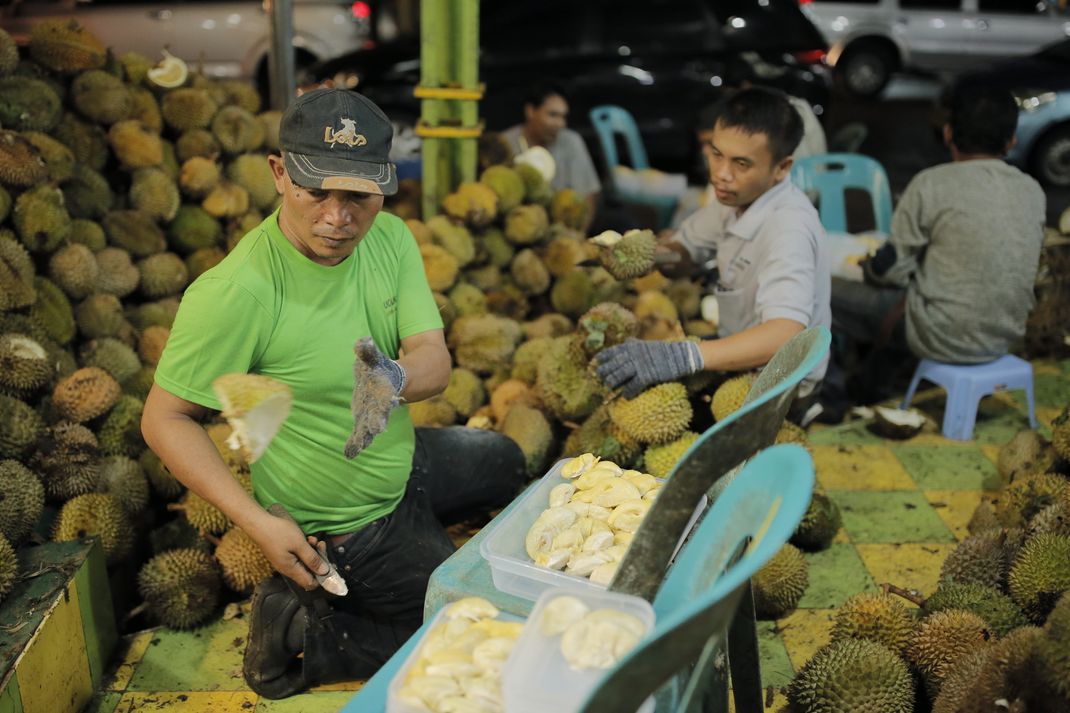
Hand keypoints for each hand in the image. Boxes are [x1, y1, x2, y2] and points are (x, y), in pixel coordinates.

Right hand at [250, 507, 328, 589]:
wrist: (259, 523)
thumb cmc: (279, 533)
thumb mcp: (299, 544)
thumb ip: (312, 559)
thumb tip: (324, 572)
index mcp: (291, 570)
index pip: (310, 583)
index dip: (322, 576)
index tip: (328, 562)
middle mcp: (288, 569)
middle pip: (309, 572)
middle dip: (318, 559)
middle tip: (320, 544)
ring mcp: (284, 561)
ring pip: (304, 562)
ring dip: (311, 551)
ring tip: (312, 539)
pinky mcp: (283, 554)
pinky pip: (297, 555)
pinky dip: (304, 548)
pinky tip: (305, 538)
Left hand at [344, 337, 405, 457]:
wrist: (397, 383)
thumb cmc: (383, 369)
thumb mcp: (376, 360)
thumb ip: (368, 352)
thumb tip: (362, 341)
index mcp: (384, 393)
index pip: (382, 400)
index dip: (381, 406)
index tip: (381, 417)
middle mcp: (380, 407)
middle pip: (378, 417)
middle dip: (375, 424)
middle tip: (374, 431)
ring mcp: (373, 415)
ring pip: (368, 429)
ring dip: (363, 438)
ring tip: (356, 450)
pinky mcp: (364, 420)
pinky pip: (360, 433)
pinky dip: (355, 443)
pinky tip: (349, 454)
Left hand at [595, 338, 702, 398]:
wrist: (680, 356)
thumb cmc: (662, 351)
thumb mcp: (646, 344)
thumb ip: (634, 343)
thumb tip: (626, 340)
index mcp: (631, 347)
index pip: (611, 352)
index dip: (601, 359)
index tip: (595, 364)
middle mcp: (632, 355)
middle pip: (612, 366)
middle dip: (604, 373)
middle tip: (601, 378)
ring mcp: (639, 366)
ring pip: (619, 376)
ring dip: (612, 383)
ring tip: (610, 387)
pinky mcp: (647, 376)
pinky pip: (633, 386)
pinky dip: (628, 392)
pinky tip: (626, 396)